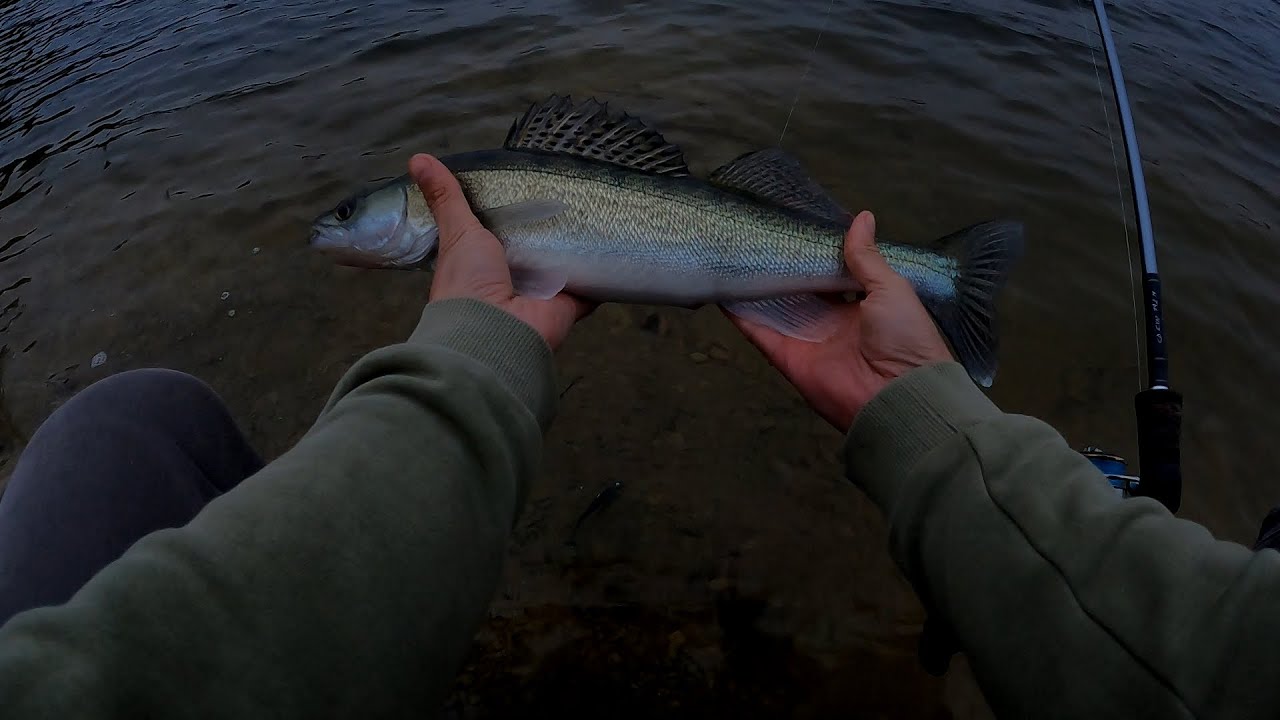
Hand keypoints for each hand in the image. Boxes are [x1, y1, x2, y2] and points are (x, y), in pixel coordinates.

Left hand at [410, 154, 592, 348]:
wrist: (494, 330)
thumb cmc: (468, 283)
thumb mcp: (457, 231)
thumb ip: (446, 198)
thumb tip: (418, 159)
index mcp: (483, 266)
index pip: (499, 236)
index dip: (509, 218)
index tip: (525, 193)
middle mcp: (512, 282)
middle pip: (535, 252)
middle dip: (548, 234)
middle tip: (567, 201)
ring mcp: (542, 295)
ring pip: (563, 269)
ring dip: (575, 252)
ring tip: (594, 218)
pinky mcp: (568, 305)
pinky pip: (590, 288)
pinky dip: (600, 277)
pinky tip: (612, 254)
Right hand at [728, 211, 952, 431]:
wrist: (896, 395)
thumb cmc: (903, 337)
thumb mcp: (892, 288)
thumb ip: (867, 257)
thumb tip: (861, 217)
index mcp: (860, 304)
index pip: (831, 275)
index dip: (815, 254)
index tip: (796, 228)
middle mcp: (831, 321)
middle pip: (799, 290)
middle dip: (783, 267)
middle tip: (759, 236)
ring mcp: (806, 339)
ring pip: (775, 308)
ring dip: (757, 286)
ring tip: (735, 254)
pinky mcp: (786, 356)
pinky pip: (759, 332)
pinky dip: (741, 314)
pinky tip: (724, 289)